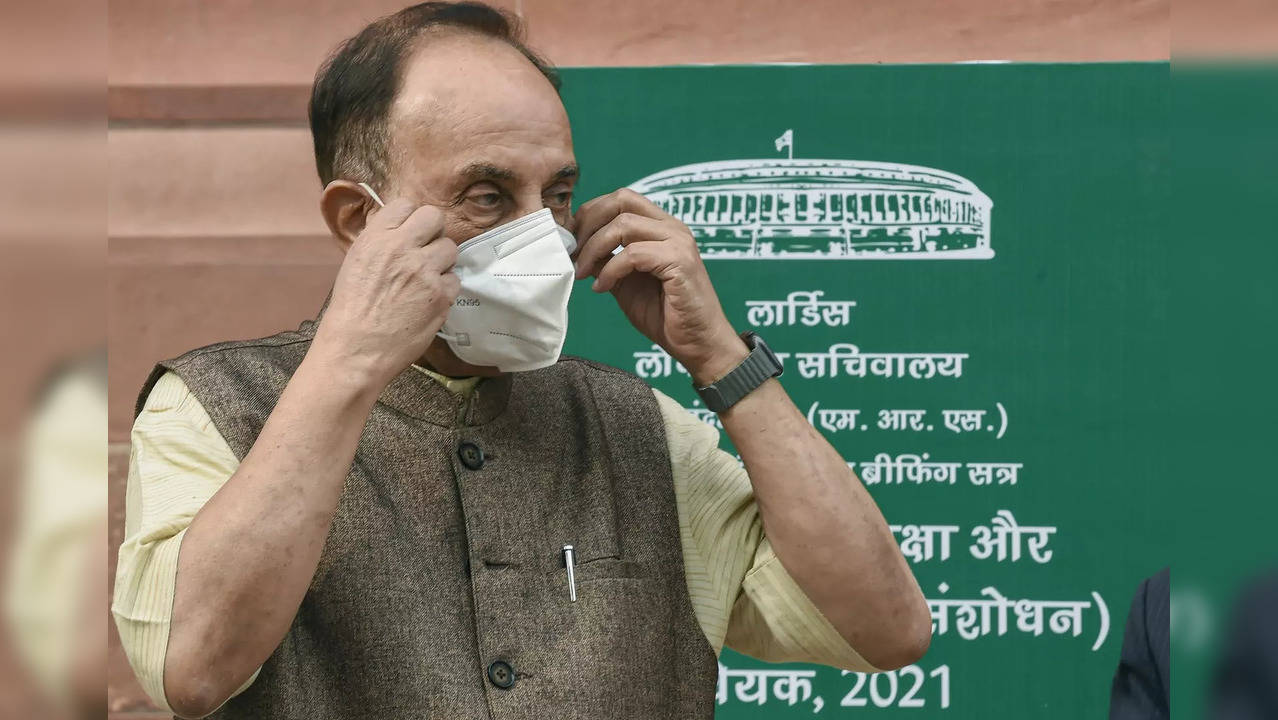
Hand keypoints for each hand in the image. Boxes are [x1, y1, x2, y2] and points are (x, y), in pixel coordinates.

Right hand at [312, 199, 459, 389]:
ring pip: (450, 248)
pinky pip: (455, 280)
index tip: (409, 233)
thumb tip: (402, 230)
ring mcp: (424, 271)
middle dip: (433, 232)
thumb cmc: (351, 310)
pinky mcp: (441, 295)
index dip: (410, 219)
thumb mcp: (356, 263)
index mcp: (376, 237)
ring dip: (442, 261)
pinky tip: (429, 300)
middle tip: (426, 251)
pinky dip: (445, 289)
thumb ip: (381, 242)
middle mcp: (402, 248)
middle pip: (434, 217)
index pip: (406, 205)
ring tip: (426, 279)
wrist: (356, 349)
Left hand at [573, 188, 746, 384]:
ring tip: (582, 272)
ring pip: (623, 224)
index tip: (571, 239)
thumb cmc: (666, 315)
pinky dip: (610, 270)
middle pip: (622, 199)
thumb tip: (577, 246)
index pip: (622, 199)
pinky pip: (633, 254)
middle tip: (573, 251)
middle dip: (588, 222)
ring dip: (594, 248)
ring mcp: (679, 242)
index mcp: (661, 227)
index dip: (590, 213)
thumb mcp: (624, 282)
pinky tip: (602, 287)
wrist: (697, 344)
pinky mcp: (680, 261)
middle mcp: (672, 228)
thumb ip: (606, 260)